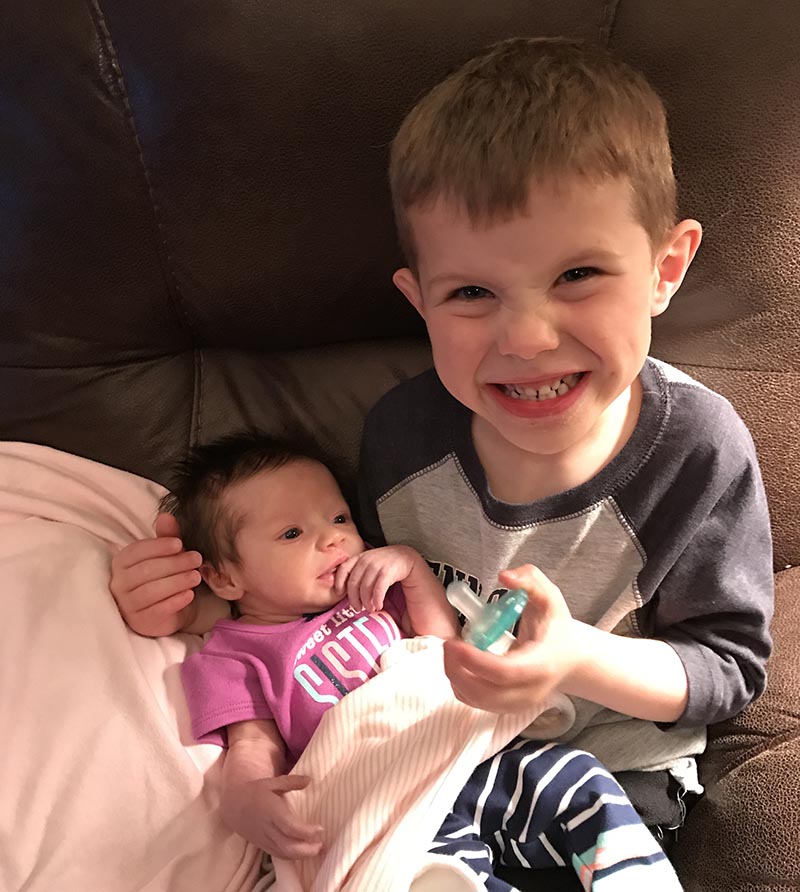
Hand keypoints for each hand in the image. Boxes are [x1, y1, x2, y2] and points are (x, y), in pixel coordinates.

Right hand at [109, 513, 202, 635]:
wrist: (172, 609)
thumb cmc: (166, 577)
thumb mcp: (167, 555)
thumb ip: (167, 536)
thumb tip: (167, 515)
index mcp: (122, 562)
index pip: (136, 551)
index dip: (159, 546)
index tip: (180, 544)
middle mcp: (119, 583)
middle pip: (146, 571)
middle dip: (174, 563)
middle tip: (197, 559)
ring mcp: (127, 605)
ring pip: (151, 591)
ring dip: (177, 582)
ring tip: (196, 576)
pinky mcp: (140, 622)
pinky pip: (157, 611)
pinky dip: (175, 601)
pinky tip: (189, 594)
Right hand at [220, 774, 324, 858]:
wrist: (233, 804)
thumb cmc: (256, 791)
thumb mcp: (273, 782)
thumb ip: (292, 782)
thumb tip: (309, 779)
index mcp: (271, 810)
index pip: (290, 826)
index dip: (306, 831)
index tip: (320, 828)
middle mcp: (267, 827)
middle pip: (287, 846)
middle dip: (306, 850)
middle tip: (321, 845)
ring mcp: (264, 839)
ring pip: (283, 854)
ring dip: (301, 856)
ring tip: (317, 850)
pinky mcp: (262, 845)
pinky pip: (278, 855)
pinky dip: (292, 857)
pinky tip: (303, 852)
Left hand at [334, 545, 416, 612]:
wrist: (404, 556)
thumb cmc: (383, 564)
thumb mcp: (368, 563)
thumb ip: (357, 572)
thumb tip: (343, 590)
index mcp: (358, 558)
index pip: (343, 569)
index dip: (339, 582)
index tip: (340, 594)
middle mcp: (365, 560)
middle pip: (353, 583)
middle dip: (354, 599)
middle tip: (358, 608)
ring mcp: (376, 565)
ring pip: (365, 588)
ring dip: (366, 602)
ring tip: (370, 609)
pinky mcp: (387, 571)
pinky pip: (378, 589)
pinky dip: (377, 599)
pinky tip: (379, 605)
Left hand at [443, 564, 580, 712]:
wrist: (571, 659)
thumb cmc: (556, 626)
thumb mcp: (549, 596)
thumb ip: (529, 580)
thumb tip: (504, 576)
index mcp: (541, 663)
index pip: (505, 672)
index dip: (475, 661)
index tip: (454, 643)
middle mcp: (531, 690)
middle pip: (487, 692)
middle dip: (458, 670)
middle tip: (446, 645)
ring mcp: (519, 703)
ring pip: (478, 701)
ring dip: (456, 677)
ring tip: (451, 651)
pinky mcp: (508, 708)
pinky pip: (477, 703)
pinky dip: (461, 685)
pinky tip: (459, 664)